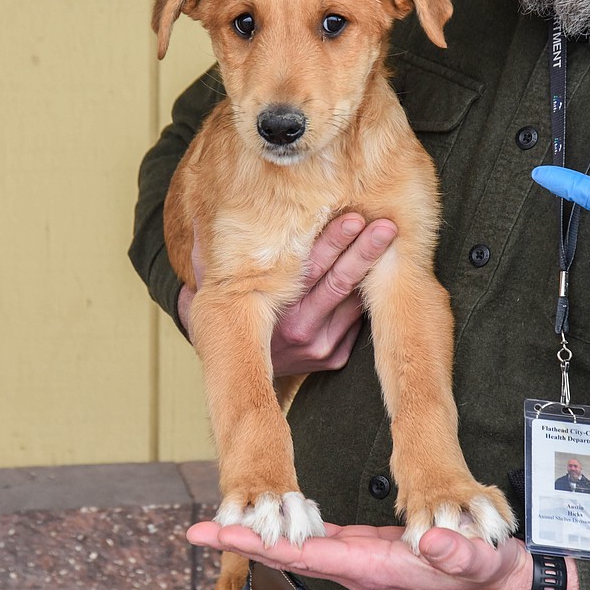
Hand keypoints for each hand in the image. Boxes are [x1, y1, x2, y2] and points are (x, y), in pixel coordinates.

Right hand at [178, 214, 397, 376]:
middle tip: (386, 226)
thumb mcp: (216, 293)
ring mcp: (321, 347)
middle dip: (363, 252)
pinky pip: (355, 323)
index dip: (333, 244)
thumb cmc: (231, 319)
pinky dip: (365, 295)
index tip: (354, 219)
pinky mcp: (333, 357)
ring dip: (372, 269)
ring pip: (353, 302)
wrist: (236, 371)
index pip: (310, 271)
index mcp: (274, 310)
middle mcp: (301, 331)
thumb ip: (211, 259)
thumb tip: (199, 218)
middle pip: (339, 284)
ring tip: (391, 238)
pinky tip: (383, 271)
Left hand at [186, 520, 571, 589]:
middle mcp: (355, 564)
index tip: (226, 534)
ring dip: (260, 534)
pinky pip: (315, 538)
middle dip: (244, 540)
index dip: (263, 544)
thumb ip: (455, 550)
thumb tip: (431, 538)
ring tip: (222, 520)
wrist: (497, 578)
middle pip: (287, 553)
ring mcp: (357, 557)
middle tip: (200, 528)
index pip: (306, 554)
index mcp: (372, 565)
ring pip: (296, 545)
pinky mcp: (364, 547)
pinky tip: (273, 518)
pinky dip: (288, 527)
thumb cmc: (486, 569)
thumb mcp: (478, 557)